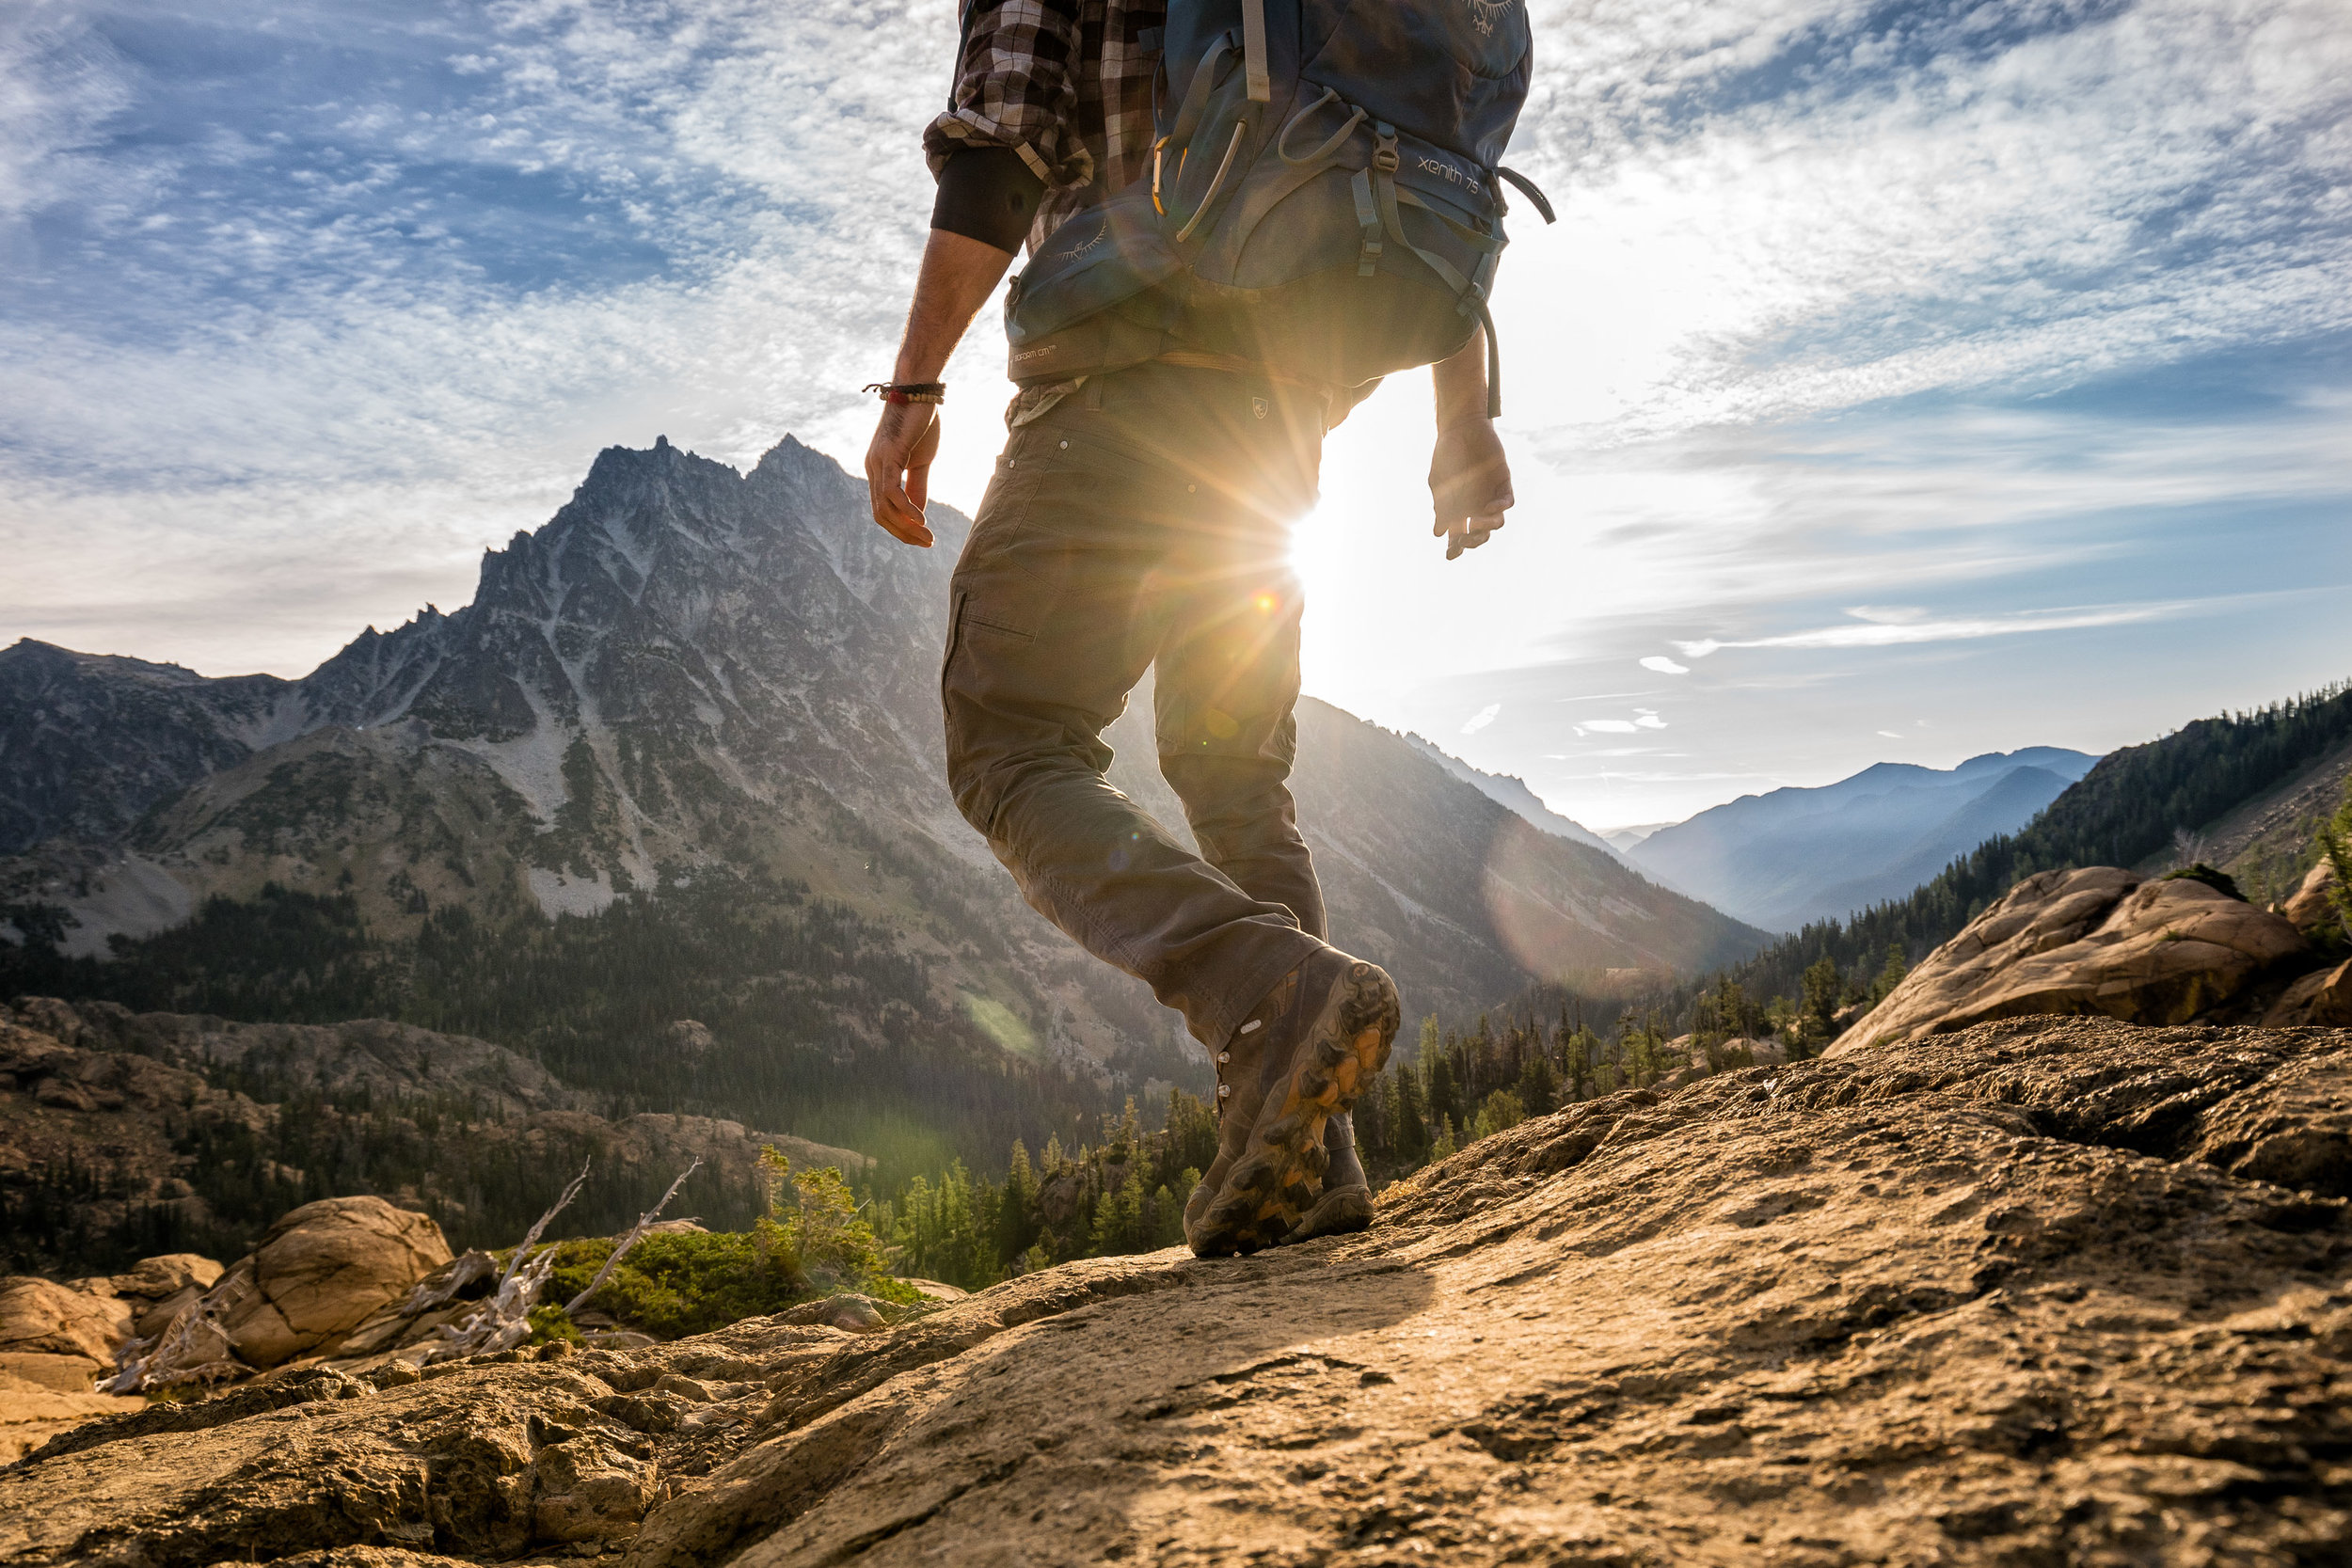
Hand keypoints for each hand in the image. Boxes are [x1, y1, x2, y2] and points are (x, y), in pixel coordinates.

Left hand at [865, 400, 940, 547]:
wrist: (918, 390)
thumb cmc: (920, 422)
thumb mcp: (921, 461)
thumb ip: (917, 487)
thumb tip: (918, 515)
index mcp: (878, 471)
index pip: (883, 510)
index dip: (901, 529)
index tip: (923, 538)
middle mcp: (873, 469)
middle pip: (881, 515)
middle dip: (904, 534)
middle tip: (927, 543)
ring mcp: (878, 463)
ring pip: (885, 507)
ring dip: (907, 527)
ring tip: (927, 536)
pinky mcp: (888, 456)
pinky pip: (892, 491)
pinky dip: (906, 509)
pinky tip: (921, 519)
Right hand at [1429, 417, 1512, 559]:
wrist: (1461, 428)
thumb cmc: (1447, 454)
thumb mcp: (1439, 482)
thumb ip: (1440, 507)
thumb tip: (1439, 533)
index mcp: (1458, 508)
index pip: (1458, 535)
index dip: (1456, 548)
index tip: (1451, 555)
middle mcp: (1476, 506)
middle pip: (1479, 534)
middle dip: (1472, 541)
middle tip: (1464, 538)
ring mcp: (1491, 496)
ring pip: (1496, 523)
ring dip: (1486, 528)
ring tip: (1475, 525)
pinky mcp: (1503, 484)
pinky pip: (1507, 503)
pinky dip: (1499, 508)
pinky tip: (1487, 508)